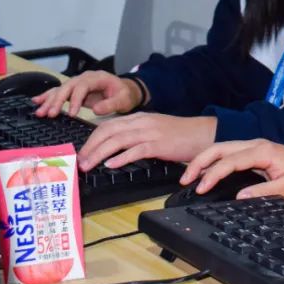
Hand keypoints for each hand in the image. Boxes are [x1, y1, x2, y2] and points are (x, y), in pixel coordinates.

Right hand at [32, 71, 141, 117]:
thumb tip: (96, 110)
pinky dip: (48, 96)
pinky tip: (37, 101)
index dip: (76, 99)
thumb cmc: (125, 95)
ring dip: (49, 100)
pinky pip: (59, 92)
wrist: (126, 90)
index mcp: (97, 78)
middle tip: (50, 114)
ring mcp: (78, 83)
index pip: (83, 86)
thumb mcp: (123, 100)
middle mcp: (85, 78)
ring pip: (60, 89)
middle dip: (57, 100)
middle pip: (68, 86)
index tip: (71, 113)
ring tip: (40, 112)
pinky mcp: (74, 90)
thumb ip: (111, 104)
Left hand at [77, 113, 216, 170]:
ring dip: (99, 153)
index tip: (82, 151)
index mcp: (139, 118)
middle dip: (90, 146)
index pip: (108, 125)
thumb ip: (136, 134)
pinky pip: (136, 150)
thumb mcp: (155, 129)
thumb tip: (115, 149)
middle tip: (80, 161)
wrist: (204, 133)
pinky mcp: (160, 144)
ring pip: (117, 140)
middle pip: (108, 131)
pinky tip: (111, 165)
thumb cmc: (181, 135)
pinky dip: (121, 157)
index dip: (91, 138)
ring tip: (89, 165)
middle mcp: (142, 122)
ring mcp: (151, 132)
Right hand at [180, 140, 283, 199]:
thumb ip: (262, 192)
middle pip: (220, 148)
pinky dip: (214, 161)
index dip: (213, 174)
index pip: (230, 160)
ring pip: (222, 148)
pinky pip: (230, 153)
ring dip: (204, 160)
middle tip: (184, 180)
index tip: (201, 188)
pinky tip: (206, 173)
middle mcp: (256, 144)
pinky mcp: (255, 152)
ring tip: (189, 177)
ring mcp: (255, 146)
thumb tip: (238, 197)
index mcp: (263, 151)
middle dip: (200, 162)